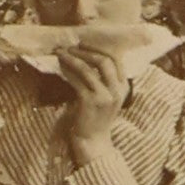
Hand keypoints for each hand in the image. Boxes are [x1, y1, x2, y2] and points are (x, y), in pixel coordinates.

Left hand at [56, 45, 127, 165]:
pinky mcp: (90, 102)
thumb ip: (102, 80)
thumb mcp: (105, 97)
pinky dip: (67, 71)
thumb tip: (85, 57)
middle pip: (104, 61)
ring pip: (88, 69)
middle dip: (85, 50)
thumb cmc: (95, 117)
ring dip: (73, 58)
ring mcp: (105, 96)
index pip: (116, 59)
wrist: (93, 141)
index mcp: (124, 86)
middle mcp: (117, 90)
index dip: (99, 48)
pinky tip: (60, 67)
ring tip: (61, 53)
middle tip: (70, 46)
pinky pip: (77, 80)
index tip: (83, 43)